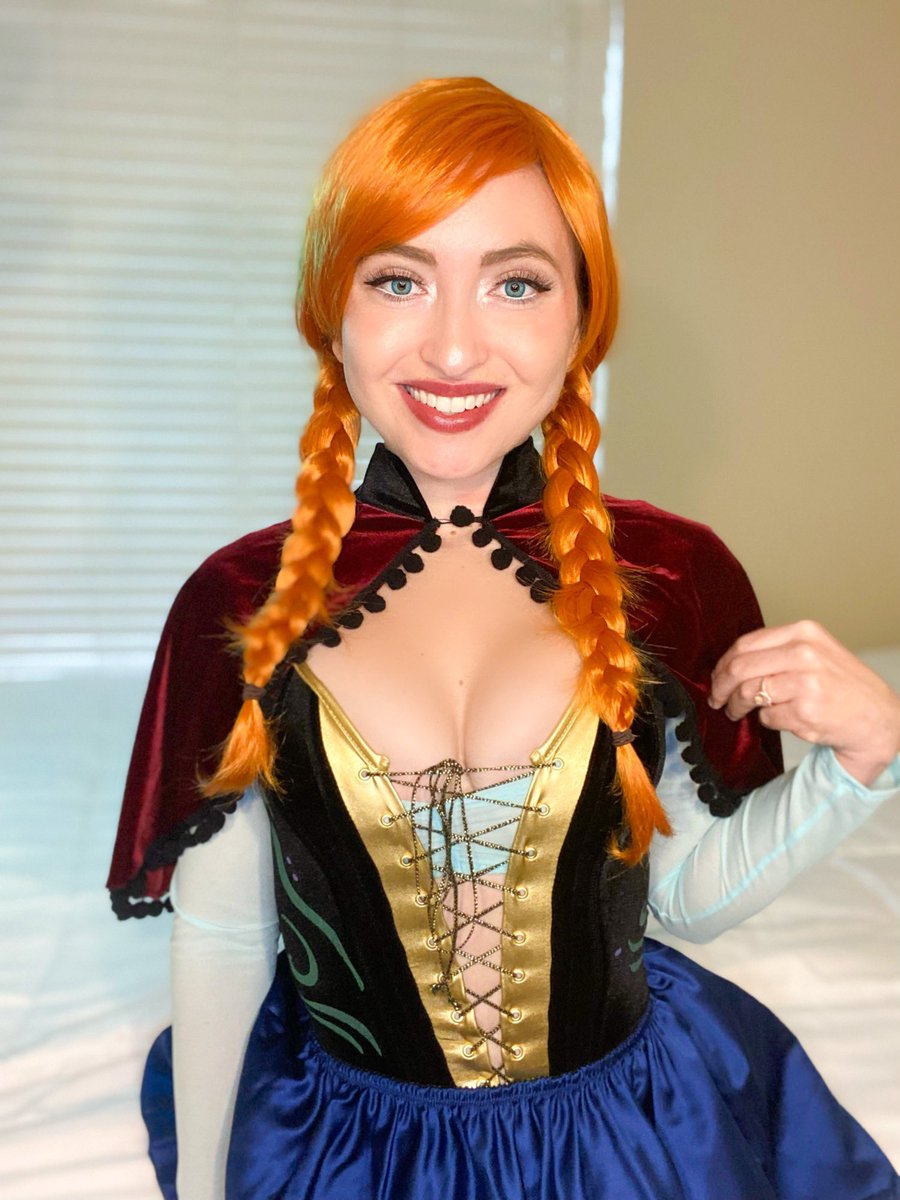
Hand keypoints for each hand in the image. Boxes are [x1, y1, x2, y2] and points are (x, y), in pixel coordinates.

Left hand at [708, 620, 899, 785]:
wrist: (877, 717)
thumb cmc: (842, 686)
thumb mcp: (816, 652)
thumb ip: (777, 651)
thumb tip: (730, 663)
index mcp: (804, 632)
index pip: (746, 644)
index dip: (723, 664)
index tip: (717, 677)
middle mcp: (805, 653)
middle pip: (740, 668)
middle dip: (721, 687)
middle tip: (717, 699)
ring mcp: (805, 683)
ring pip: (749, 693)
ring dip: (737, 707)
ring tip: (738, 713)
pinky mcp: (805, 711)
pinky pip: (767, 717)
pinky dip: (767, 721)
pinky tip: (782, 719)